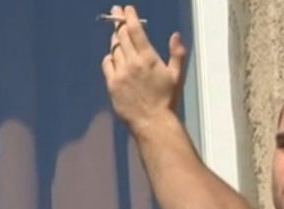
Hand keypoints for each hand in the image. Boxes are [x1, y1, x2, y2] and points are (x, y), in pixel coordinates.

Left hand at [101, 5, 185, 132]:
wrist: (152, 122)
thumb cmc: (166, 101)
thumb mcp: (176, 77)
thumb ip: (177, 54)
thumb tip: (175, 36)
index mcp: (148, 59)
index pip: (135, 31)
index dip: (129, 17)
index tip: (126, 9)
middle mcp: (132, 63)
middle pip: (121, 36)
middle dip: (119, 22)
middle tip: (116, 12)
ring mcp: (120, 74)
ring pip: (114, 49)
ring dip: (115, 40)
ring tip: (116, 35)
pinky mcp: (112, 85)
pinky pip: (107, 64)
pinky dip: (109, 58)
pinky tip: (113, 57)